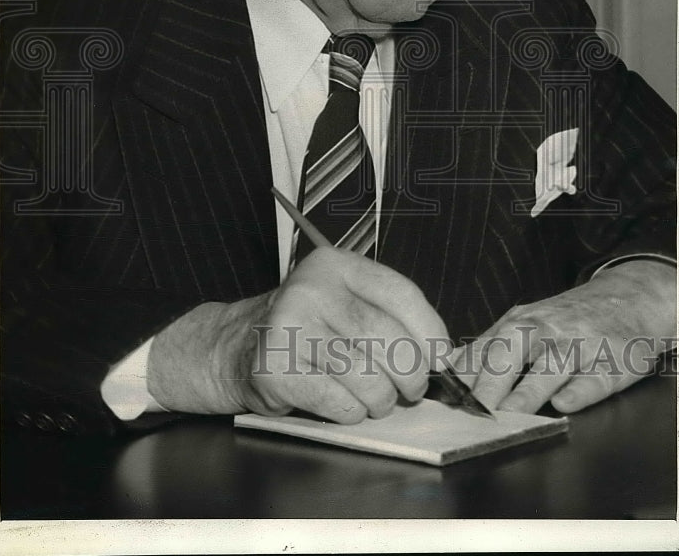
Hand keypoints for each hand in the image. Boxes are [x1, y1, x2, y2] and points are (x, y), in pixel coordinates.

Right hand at [147, 247, 449, 423]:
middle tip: (411, 389)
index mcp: (335, 265)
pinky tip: (343, 404)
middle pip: (386, 337)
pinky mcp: (275, 368)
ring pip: (366, 375)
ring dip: (382, 399)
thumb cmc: (308, 329)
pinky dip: (352, 412)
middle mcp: (311, 288)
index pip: (400, 293)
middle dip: (410, 373)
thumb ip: (388, 316)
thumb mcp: (343, 302)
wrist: (237, 346)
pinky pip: (339, 402)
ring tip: (375, 399)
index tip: (440, 358)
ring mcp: (289, 326)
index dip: (430, 331)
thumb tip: (442, 356)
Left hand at [452, 260, 675, 414]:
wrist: (627, 299)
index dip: (462, 379)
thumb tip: (448, 376)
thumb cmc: (566, 321)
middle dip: (488, 385)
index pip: (481, 352)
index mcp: (517, 325)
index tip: (444, 404)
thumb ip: (490, 351)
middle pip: (509, 354)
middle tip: (472, 415)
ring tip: (510, 415)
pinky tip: (564, 405)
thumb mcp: (524, 326)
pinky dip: (579, 392)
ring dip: (528, 391)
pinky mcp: (611, 362)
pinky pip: (593, 378)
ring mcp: (577, 345)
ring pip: (549, 367)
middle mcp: (543, 332)